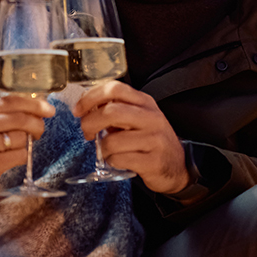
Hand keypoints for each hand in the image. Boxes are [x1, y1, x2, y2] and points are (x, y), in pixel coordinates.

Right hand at [0, 95, 55, 176]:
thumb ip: (11, 114)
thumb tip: (41, 108)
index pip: (11, 101)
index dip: (33, 104)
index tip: (49, 109)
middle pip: (19, 118)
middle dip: (36, 124)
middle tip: (39, 132)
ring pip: (20, 137)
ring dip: (24, 144)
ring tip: (14, 149)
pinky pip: (19, 155)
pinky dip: (21, 157)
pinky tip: (10, 159)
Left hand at [73, 81, 188, 193]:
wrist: (177, 167)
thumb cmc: (151, 141)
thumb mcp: (139, 118)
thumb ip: (116, 110)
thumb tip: (86, 107)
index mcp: (145, 103)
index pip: (114, 89)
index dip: (90, 97)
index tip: (79, 110)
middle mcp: (152, 118)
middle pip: (110, 112)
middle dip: (90, 123)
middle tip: (86, 132)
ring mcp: (154, 140)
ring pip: (112, 141)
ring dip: (103, 148)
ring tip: (109, 151)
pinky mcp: (152, 161)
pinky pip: (118, 159)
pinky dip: (112, 161)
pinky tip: (119, 161)